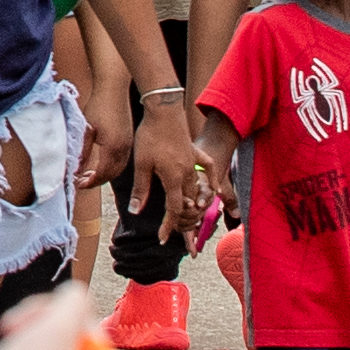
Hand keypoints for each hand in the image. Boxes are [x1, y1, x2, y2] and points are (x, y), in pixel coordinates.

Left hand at [127, 95, 203, 226]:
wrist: (163, 110)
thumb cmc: (150, 137)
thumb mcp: (141, 165)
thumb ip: (140, 189)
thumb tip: (135, 211)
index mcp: (173, 179)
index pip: (173, 210)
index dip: (168, 226)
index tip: (162, 238)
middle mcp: (187, 174)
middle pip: (187, 202)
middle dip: (181, 217)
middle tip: (173, 227)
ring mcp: (193, 163)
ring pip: (196, 189)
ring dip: (191, 202)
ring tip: (186, 212)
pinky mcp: (195, 152)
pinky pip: (207, 169)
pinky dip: (211, 180)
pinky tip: (213, 187)